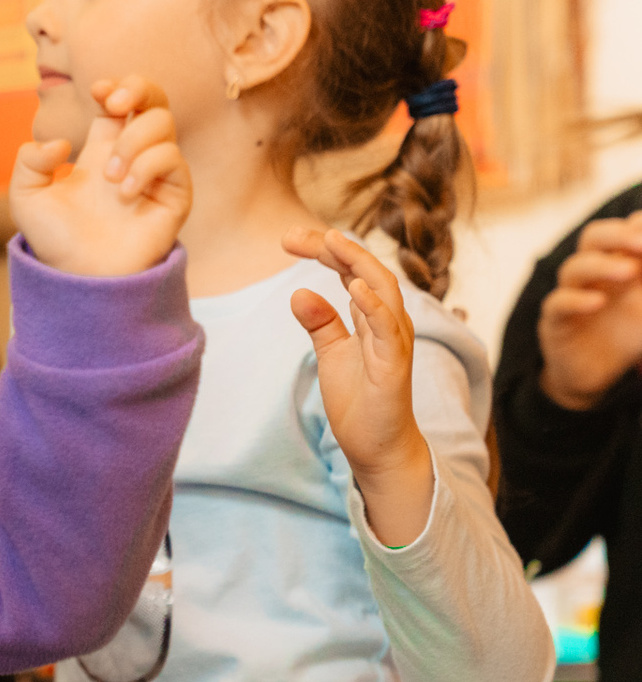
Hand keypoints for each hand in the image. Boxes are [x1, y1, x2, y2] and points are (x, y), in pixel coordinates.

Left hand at [9, 76, 190, 276]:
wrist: (80, 277)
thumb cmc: (55, 241)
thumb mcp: (26, 197)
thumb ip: (29, 162)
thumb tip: (60, 144)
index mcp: (100, 149)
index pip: (120, 102)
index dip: (116, 86)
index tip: (98, 92)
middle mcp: (132, 156)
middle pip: (153, 100)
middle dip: (139, 88)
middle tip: (114, 105)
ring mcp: (155, 174)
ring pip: (163, 123)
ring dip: (132, 141)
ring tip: (109, 178)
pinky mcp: (174, 195)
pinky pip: (173, 159)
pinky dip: (147, 166)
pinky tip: (125, 193)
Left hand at [284, 227, 431, 545]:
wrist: (376, 447)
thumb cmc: (360, 399)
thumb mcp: (330, 353)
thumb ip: (320, 322)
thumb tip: (298, 292)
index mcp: (371, 317)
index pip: (350, 271)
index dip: (324, 250)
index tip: (288, 238)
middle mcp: (387, 322)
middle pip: (367, 271)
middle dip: (336, 248)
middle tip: (296, 235)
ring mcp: (393, 342)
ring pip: (384, 291)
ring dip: (358, 264)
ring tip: (332, 242)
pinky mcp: (394, 367)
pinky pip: (388, 330)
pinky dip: (374, 306)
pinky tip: (354, 288)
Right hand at [536, 214, 641, 409]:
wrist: (596, 375)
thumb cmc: (627, 336)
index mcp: (618, 262)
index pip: (623, 230)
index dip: (635, 226)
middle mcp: (594, 274)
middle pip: (593, 238)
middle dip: (618, 235)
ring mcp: (571, 294)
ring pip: (574, 267)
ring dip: (602, 265)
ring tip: (629, 271)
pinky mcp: (555, 322)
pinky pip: (557, 303)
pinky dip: (575, 300)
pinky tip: (597, 302)